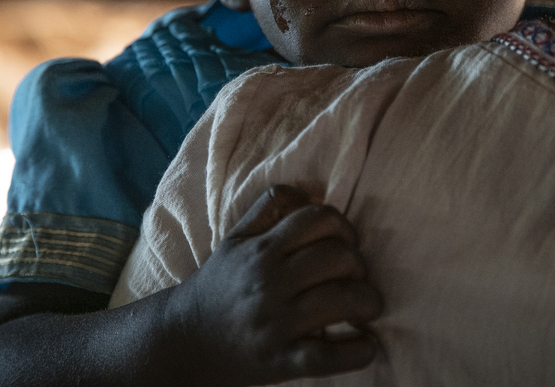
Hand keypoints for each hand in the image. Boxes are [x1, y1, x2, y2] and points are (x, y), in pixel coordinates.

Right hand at [178, 185, 382, 385]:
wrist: (185, 340)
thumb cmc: (220, 285)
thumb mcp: (236, 238)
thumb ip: (271, 207)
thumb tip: (314, 193)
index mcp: (261, 249)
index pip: (319, 219)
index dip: (344, 227)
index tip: (346, 244)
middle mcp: (269, 282)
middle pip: (339, 257)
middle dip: (359, 265)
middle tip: (355, 277)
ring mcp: (276, 324)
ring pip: (343, 300)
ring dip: (368, 303)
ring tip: (365, 308)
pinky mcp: (282, 362)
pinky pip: (330, 356)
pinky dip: (358, 350)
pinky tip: (365, 344)